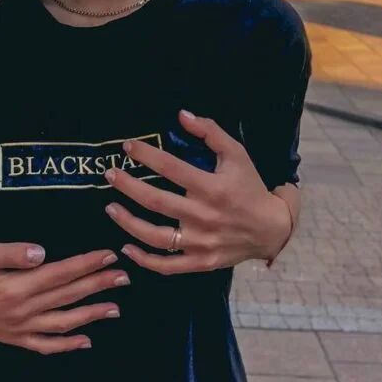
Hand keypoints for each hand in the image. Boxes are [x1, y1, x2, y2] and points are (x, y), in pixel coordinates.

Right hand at [0, 242, 128, 353]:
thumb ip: (8, 252)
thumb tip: (41, 252)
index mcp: (15, 288)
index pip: (60, 273)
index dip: (87, 264)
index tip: (109, 254)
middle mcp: (21, 311)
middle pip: (68, 296)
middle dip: (98, 285)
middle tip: (124, 275)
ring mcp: (19, 328)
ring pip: (63, 323)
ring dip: (91, 314)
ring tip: (115, 307)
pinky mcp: (14, 338)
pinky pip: (45, 345)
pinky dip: (67, 345)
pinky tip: (86, 340)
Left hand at [104, 110, 291, 274]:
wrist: (271, 229)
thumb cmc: (250, 187)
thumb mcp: (237, 154)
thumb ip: (210, 132)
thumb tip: (182, 115)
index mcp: (213, 188)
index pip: (172, 168)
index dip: (147, 155)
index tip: (128, 147)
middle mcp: (204, 216)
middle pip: (156, 201)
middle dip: (128, 186)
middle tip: (110, 174)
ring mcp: (201, 243)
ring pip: (156, 236)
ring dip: (128, 222)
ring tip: (110, 207)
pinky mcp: (200, 262)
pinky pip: (167, 265)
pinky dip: (144, 260)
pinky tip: (126, 247)